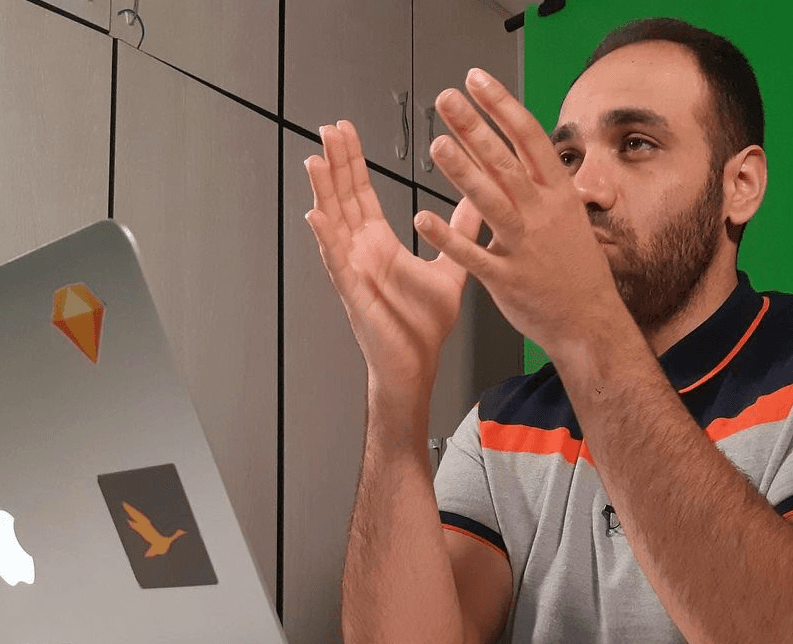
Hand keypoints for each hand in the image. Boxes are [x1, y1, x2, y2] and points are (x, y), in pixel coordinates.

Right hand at [304, 121, 481, 397]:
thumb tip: (477, 203)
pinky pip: (336, 262)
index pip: (361, 194)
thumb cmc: (425, 326)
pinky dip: (325, 238)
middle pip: (343, 199)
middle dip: (336, 163)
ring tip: (315, 160)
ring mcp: (353, 271)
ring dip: (323, 192)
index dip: (352, 162)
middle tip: (328, 128)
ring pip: (333, 224)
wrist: (417, 365)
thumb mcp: (450, 269)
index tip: (345, 131)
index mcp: (380, 245)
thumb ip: (459, 234)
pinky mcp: (353, 293)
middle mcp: (361, 253)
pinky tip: (316, 215)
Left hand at [413, 69, 622, 355]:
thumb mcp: (568, 216)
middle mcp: (541, 214)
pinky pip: (472, 255)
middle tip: (445, 99)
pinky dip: (446, 237)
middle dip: (474, 126)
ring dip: (461, 171)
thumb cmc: (576, 269)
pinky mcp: (506, 278)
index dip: (501, 105)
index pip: (529, 137)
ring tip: (436, 143)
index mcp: (558, 194)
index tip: (476, 80)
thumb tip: (517, 147)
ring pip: (490, 202)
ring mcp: (524, 246)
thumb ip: (540, 183)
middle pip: (505, 161)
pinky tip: (421, 218)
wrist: (589, 321)